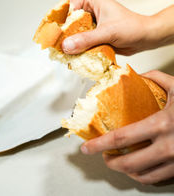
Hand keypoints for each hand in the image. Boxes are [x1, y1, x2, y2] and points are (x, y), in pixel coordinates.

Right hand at [62, 0, 173, 54]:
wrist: (146, 37)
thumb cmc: (131, 27)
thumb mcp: (108, 32)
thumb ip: (87, 39)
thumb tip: (66, 46)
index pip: (66, 11)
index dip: (57, 24)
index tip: (50, 38)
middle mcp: (87, 9)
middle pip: (67, 23)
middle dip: (62, 36)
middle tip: (54, 50)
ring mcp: (89, 22)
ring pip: (73, 33)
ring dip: (69, 44)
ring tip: (62, 55)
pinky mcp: (92, 34)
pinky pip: (80, 41)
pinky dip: (77, 49)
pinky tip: (73, 57)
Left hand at [80, 70, 173, 184]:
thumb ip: (158, 79)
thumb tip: (141, 75)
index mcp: (163, 125)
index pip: (123, 138)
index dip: (101, 144)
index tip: (88, 148)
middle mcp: (169, 147)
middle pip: (130, 163)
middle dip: (111, 162)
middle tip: (103, 156)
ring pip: (143, 176)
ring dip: (126, 171)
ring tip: (119, 162)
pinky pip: (159, 179)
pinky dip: (144, 176)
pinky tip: (139, 169)